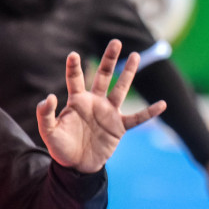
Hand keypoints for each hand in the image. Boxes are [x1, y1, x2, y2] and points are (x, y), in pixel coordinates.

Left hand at [37, 40, 167, 172]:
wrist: (77, 166)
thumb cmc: (61, 147)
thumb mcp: (48, 132)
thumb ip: (45, 114)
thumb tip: (48, 96)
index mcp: (77, 101)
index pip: (75, 79)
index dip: (74, 67)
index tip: (73, 54)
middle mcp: (95, 102)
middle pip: (103, 76)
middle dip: (109, 59)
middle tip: (116, 42)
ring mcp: (109, 113)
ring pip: (121, 89)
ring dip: (128, 73)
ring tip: (136, 55)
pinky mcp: (120, 127)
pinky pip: (138, 117)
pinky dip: (150, 112)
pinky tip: (163, 104)